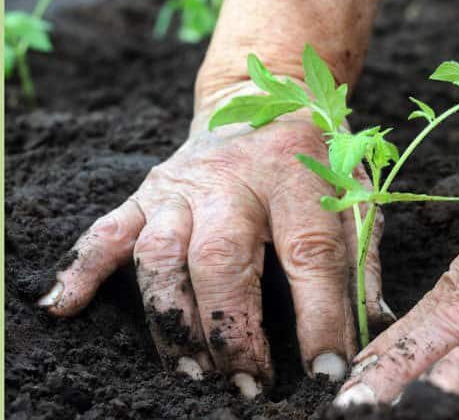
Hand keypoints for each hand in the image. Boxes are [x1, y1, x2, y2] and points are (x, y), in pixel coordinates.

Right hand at [37, 80, 392, 397]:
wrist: (266, 93)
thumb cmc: (319, 154)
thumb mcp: (356, 193)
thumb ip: (363, 257)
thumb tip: (373, 326)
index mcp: (297, 177)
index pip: (310, 255)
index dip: (320, 318)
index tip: (325, 371)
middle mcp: (235, 180)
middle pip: (222, 259)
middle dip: (232, 330)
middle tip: (247, 385)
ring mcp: (184, 185)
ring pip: (160, 254)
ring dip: (171, 319)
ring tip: (192, 372)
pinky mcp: (149, 190)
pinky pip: (108, 230)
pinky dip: (83, 269)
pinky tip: (64, 307)